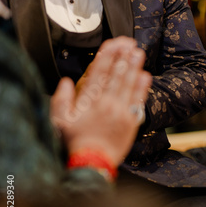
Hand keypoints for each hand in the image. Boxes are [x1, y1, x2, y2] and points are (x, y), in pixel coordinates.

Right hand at [50, 36, 151, 165]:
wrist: (93, 162)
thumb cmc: (76, 142)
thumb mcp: (60, 120)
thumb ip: (61, 99)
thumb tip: (66, 82)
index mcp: (90, 101)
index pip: (98, 73)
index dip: (106, 57)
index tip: (112, 45)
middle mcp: (107, 104)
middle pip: (116, 76)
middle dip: (123, 58)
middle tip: (130, 44)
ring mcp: (121, 112)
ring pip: (129, 85)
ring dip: (134, 68)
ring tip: (138, 53)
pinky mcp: (131, 122)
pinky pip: (138, 101)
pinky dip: (142, 88)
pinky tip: (145, 76)